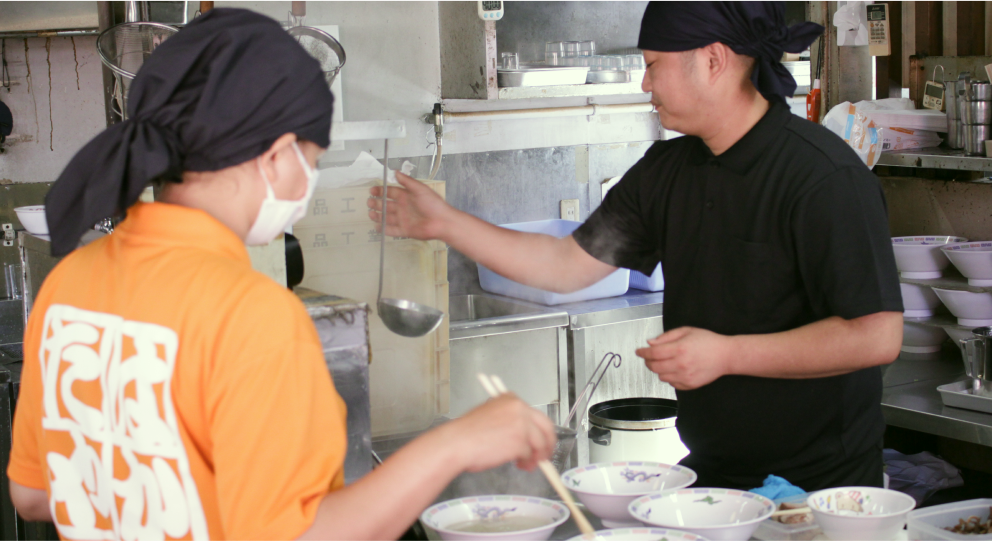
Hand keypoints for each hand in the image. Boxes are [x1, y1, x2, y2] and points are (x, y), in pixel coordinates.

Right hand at [367, 172, 453, 240]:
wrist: (442, 222)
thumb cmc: (433, 204)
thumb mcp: (420, 189)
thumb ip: (407, 181)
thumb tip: (395, 172)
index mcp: (406, 196)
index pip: (390, 192)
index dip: (380, 191)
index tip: (372, 191)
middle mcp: (403, 207)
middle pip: (386, 205)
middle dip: (377, 203)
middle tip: (369, 203)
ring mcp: (403, 220)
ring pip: (387, 218)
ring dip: (378, 216)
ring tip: (370, 214)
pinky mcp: (405, 231)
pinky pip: (392, 230)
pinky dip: (384, 229)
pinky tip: (377, 227)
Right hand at [442, 394, 556, 472]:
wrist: (457, 443)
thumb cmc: (466, 433)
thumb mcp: (490, 416)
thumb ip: (509, 420)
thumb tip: (523, 435)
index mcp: (510, 400)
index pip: (534, 414)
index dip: (538, 430)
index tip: (539, 439)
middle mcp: (519, 409)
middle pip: (546, 426)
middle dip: (548, 443)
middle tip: (544, 454)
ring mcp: (521, 425)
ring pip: (540, 443)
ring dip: (536, 456)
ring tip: (527, 464)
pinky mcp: (520, 442)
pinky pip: (530, 455)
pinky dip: (527, 462)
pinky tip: (519, 465)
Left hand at [636, 327, 735, 389]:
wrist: (726, 356)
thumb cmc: (708, 341)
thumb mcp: (687, 331)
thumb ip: (667, 336)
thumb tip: (651, 343)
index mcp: (679, 349)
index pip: (653, 353)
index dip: (642, 352)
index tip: (639, 351)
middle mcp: (681, 364)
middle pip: (654, 366)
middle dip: (648, 361)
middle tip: (649, 356)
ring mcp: (685, 377)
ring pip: (661, 376)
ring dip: (658, 369)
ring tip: (664, 362)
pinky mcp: (689, 385)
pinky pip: (671, 384)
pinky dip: (669, 377)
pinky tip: (674, 369)